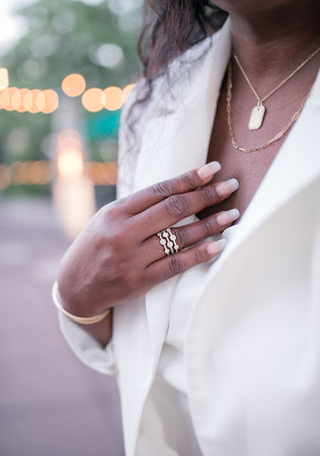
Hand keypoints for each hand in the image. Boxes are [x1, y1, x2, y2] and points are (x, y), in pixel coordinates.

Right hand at [58, 161, 238, 316]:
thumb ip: (137, 207)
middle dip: (206, 195)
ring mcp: (132, 258)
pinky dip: (200, 254)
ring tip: (232, 214)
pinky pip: (177, 264)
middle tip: (231, 186)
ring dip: (210, 224)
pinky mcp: (140, 280)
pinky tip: (219, 245)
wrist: (75, 286)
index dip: (189, 178)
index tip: (213, 169)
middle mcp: (124, 232)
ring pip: (179, 236)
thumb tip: (178, 190)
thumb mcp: (108, 219)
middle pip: (173, 209)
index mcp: (115, 212)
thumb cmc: (95, 246)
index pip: (159, 190)